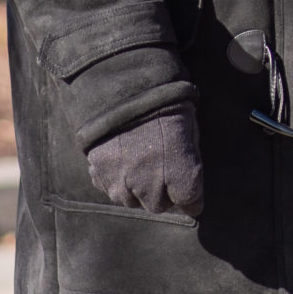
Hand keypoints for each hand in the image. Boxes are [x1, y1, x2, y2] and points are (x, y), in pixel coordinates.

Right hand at [85, 106, 204, 216]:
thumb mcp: (189, 129)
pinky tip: (121, 161)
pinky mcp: (100, 174)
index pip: (190, 202)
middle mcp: (150, 185)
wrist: (124, 88)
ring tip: (139, 165)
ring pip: (131, 201)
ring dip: (137, 189)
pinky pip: (109, 189)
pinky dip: (116, 181)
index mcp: (179, 173)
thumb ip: (190, 159)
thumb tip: (192, 177)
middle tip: (162, 172)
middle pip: (158, 205)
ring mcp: (122, 182)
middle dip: (163, 193)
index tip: (190, 192)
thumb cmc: (165, 105)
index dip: (192, 197)